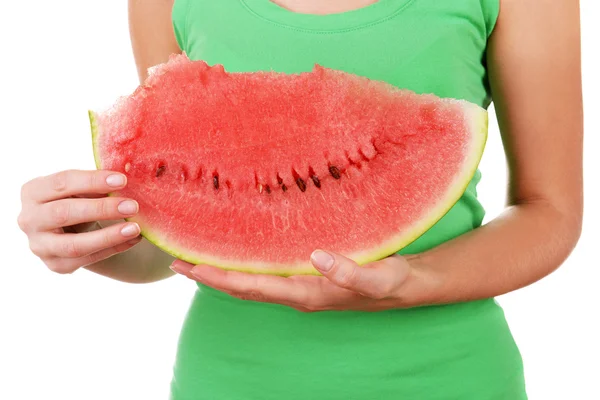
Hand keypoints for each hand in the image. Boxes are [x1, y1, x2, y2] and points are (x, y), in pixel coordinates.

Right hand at [18, 170, 142, 273]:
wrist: (71, 230)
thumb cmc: (77, 200)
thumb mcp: (81, 188)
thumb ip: (96, 184)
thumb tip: (124, 180)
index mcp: (33, 191)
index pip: (62, 183)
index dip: (92, 181)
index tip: (122, 180)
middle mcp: (29, 219)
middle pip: (63, 213)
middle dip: (101, 209)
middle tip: (132, 206)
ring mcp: (40, 246)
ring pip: (74, 244)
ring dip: (108, 236)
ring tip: (135, 228)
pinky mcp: (56, 265)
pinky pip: (87, 259)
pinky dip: (113, 248)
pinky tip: (133, 239)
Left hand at [171, 251, 426, 311]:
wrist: (409, 286)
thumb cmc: (394, 282)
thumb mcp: (378, 277)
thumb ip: (349, 272)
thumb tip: (317, 257)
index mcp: (307, 293)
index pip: (253, 288)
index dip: (220, 279)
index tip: (189, 268)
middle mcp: (298, 291)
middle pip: (243, 286)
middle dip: (210, 276)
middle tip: (176, 260)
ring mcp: (301, 283)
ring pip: (252, 279)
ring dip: (223, 270)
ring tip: (196, 255)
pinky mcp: (308, 273)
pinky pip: (268, 270)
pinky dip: (245, 262)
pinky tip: (237, 249)